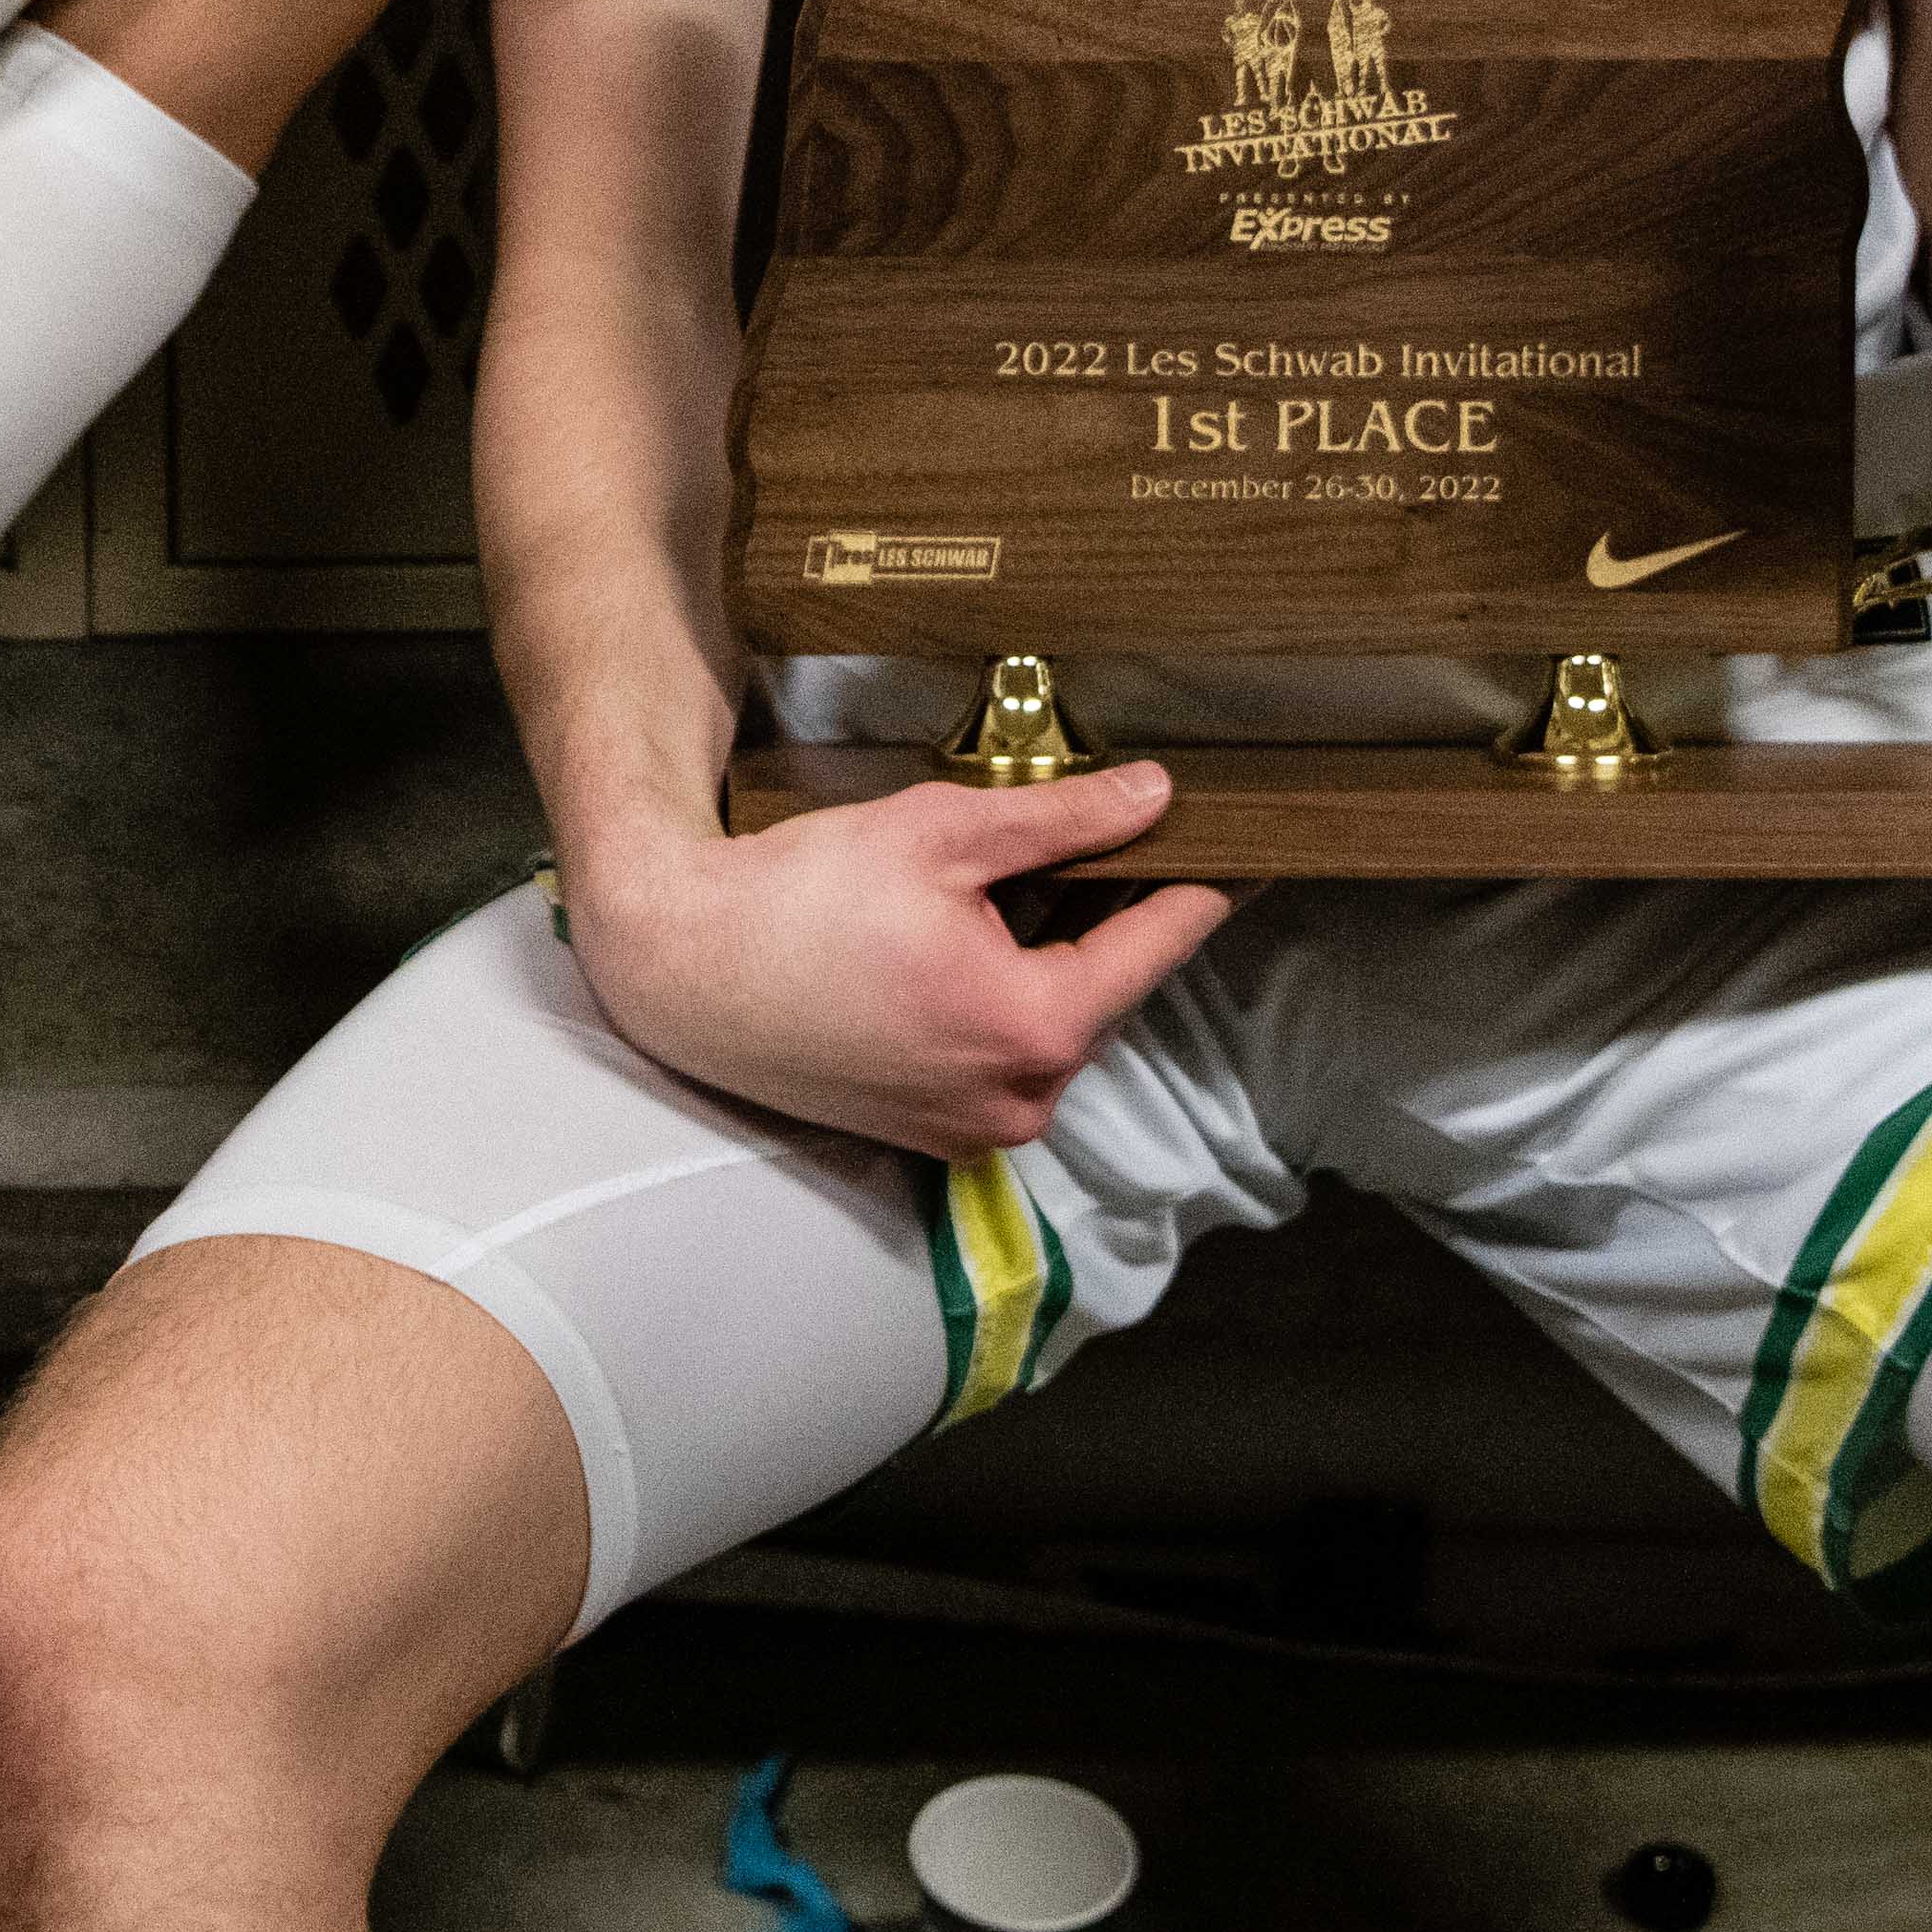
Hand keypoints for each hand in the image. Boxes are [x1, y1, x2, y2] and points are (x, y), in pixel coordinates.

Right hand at [561, 767, 1233, 1162]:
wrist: (683, 970)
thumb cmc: (802, 897)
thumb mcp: (941, 833)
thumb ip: (1061, 820)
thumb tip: (1154, 795)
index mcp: (1037, 1027)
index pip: (1159, 943)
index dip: (1203, 882)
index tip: (1248, 848)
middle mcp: (1021, 1100)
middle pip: (1107, 991)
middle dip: (1110, 919)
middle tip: (1114, 841)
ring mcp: (975, 1130)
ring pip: (1055, 1029)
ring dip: (1055, 965)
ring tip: (1021, 890)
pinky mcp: (933, 1136)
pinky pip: (1005, 1063)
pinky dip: (1006, 1006)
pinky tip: (967, 948)